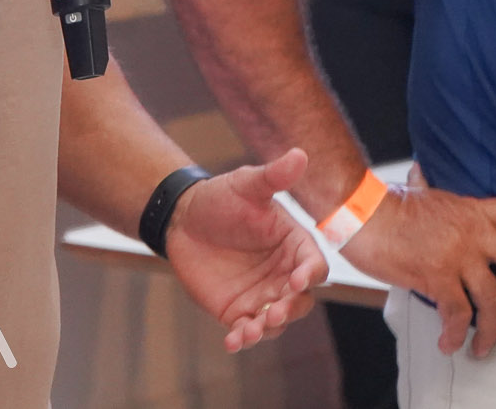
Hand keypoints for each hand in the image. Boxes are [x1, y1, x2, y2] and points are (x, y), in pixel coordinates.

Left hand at [163, 149, 327, 351]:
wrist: (182, 218)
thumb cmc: (220, 198)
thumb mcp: (246, 185)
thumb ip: (274, 176)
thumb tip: (300, 154)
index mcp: (294, 245)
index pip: (313, 266)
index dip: (309, 275)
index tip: (296, 279)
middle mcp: (283, 274)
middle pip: (300, 301)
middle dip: (290, 309)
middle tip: (273, 312)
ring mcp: (262, 295)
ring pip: (276, 321)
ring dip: (268, 329)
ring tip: (250, 330)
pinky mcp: (238, 310)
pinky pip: (248, 330)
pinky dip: (243, 338)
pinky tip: (232, 341)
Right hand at [340, 168, 495, 357]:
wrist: (361, 212)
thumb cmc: (385, 202)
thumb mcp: (418, 191)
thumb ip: (428, 187)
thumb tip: (420, 174)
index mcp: (474, 211)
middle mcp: (474, 234)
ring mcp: (458, 256)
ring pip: (494, 300)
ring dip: (493, 330)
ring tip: (483, 348)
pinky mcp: (437, 277)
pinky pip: (457, 314)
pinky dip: (456, 334)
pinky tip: (449, 344)